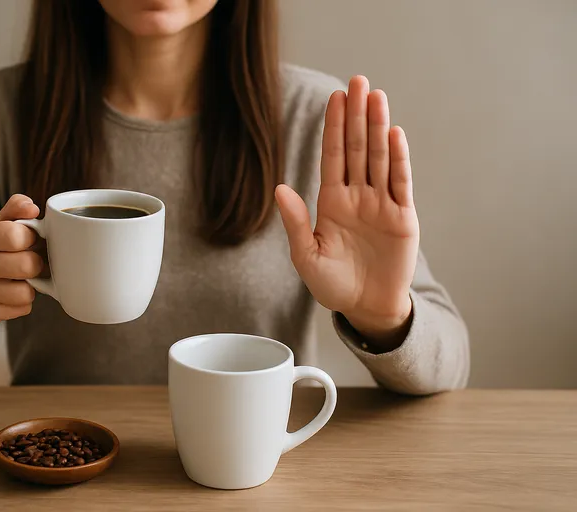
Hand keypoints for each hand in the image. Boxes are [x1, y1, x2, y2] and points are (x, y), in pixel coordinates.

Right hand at [0, 194, 43, 341]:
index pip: (16, 235)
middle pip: (26, 265)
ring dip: (32, 286)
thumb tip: (32, 208)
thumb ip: (16, 209)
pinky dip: (24, 302)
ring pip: (26, 292)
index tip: (28, 239)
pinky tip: (13, 292)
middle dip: (36, 263)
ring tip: (22, 278)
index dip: (32, 238)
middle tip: (30, 261)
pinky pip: (22, 309)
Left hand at [276, 76, 418, 348]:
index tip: (335, 98)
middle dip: (357, 115)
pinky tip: (394, 135)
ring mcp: (381, 204)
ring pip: (379, 158)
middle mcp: (357, 196)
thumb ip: (295, 222)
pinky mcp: (402, 217)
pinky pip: (400, 183)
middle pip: (356, 148)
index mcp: (332, 201)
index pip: (332, 156)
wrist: (365, 308)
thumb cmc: (333, 284)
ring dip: (378, 127)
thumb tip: (280, 188)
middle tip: (358, 81)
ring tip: (377, 96)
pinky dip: (398, 159)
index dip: (333, 127)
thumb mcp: (306, 255)